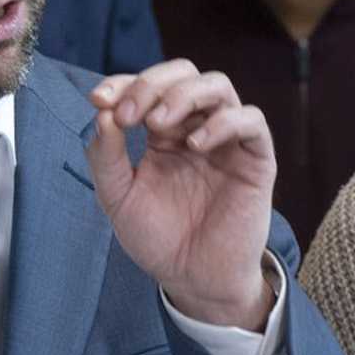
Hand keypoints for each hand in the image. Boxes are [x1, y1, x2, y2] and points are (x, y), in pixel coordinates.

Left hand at [86, 60, 275, 329]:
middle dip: (152, 84)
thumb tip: (102, 113)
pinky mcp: (255, 159)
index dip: (123, 84)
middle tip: (130, 113)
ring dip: (185, 94)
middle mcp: (194, 127)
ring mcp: (227, 140)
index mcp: (162, 132)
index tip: (99, 100)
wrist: (193, 280)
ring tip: (159, 121)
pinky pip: (251, 121)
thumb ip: (106, 157)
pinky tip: (196, 143)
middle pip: (183, 73)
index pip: (146, 87)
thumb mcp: (118, 198)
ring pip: (218, 86)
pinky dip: (224, 122)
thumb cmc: (158, 239)